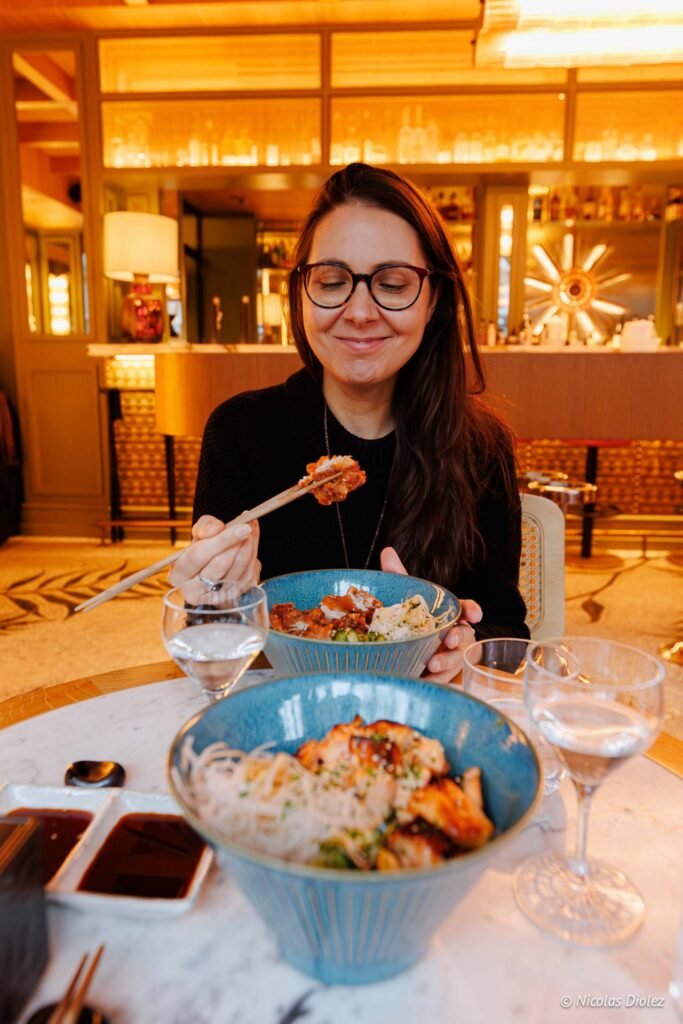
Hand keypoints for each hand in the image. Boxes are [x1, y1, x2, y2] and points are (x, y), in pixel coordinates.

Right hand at [169, 516, 260, 603]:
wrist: (212, 568)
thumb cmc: (202, 550)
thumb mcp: (198, 534)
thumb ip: (204, 526)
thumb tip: (216, 529)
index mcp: (179, 574)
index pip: (199, 555)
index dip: (222, 540)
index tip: (242, 526)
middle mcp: (194, 591)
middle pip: (220, 564)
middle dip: (238, 542)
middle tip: (249, 525)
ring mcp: (215, 598)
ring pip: (238, 569)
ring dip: (250, 546)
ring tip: (252, 528)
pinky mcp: (234, 598)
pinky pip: (249, 574)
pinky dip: (253, 555)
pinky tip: (252, 543)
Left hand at [380, 546, 481, 683]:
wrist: (408, 653)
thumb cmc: (414, 622)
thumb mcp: (406, 598)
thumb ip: (398, 576)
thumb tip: (387, 551)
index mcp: (449, 615)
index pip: (466, 609)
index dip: (472, 609)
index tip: (475, 612)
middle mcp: (455, 635)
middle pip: (465, 635)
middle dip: (459, 637)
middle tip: (449, 640)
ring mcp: (451, 657)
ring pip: (456, 659)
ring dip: (447, 662)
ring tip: (432, 664)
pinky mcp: (444, 676)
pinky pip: (445, 679)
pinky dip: (436, 680)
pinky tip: (425, 679)